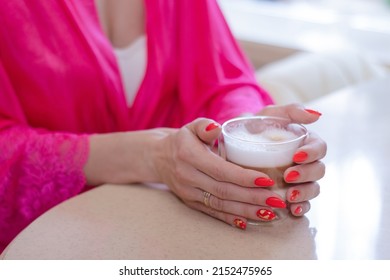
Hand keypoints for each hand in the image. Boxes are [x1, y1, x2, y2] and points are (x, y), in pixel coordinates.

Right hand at [154, 117, 313, 229]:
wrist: (159, 158)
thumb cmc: (182, 140)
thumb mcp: (191, 127)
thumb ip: (204, 126)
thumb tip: (216, 128)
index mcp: (190, 156)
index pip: (221, 170)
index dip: (244, 177)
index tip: (267, 180)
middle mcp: (188, 177)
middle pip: (224, 191)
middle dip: (253, 197)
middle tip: (277, 200)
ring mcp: (189, 193)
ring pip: (220, 204)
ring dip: (246, 210)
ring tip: (269, 213)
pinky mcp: (190, 202)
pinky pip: (212, 212)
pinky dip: (230, 218)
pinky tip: (247, 222)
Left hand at [257, 103, 326, 215]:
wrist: (235, 143)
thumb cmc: (256, 127)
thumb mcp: (270, 115)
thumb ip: (290, 111)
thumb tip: (317, 115)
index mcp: (305, 143)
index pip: (319, 148)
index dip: (313, 153)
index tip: (297, 156)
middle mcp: (306, 162)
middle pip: (318, 170)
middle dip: (306, 175)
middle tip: (288, 176)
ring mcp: (299, 180)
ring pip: (313, 189)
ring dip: (304, 193)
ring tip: (289, 196)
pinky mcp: (290, 193)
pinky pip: (302, 204)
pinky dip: (300, 207)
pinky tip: (291, 209)